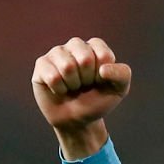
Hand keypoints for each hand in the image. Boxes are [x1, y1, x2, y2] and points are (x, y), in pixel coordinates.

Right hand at [32, 37, 131, 157]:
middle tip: (85, 85)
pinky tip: (60, 89)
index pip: (104, 55)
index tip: (100, 81)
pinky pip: (53, 76)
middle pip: (85, 58)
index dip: (103, 75)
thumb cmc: (98, 100)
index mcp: (96, 46)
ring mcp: (57, 53)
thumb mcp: (119, 89)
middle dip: (88, 79)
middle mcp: (76, 45)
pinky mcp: (42, 64)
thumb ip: (122, 75)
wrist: (77, 119)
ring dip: (73, 84)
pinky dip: (60, 89)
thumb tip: (103, 69)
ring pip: (67, 66)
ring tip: (73, 87)